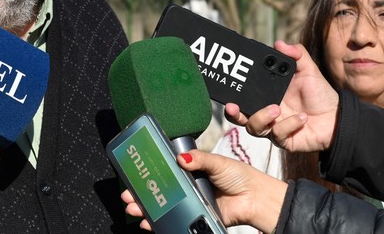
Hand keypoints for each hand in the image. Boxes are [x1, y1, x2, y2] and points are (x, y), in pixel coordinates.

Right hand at [120, 151, 286, 231]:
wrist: (255, 198)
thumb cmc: (239, 176)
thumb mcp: (217, 162)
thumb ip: (199, 160)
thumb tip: (180, 158)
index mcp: (190, 170)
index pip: (164, 170)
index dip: (148, 172)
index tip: (133, 173)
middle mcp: (187, 186)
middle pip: (159, 189)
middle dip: (141, 193)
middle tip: (128, 194)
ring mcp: (190, 203)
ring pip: (164, 206)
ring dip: (147, 208)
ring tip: (135, 208)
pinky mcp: (196, 217)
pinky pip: (176, 220)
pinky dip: (161, 223)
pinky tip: (150, 223)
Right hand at [225, 40, 339, 151]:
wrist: (337, 118)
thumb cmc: (320, 94)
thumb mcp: (308, 70)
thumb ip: (296, 54)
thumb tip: (279, 43)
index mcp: (267, 95)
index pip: (243, 94)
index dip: (232, 92)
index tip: (229, 85)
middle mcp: (266, 112)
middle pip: (240, 116)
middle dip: (233, 113)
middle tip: (232, 106)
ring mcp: (273, 127)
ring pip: (254, 127)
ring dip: (262, 117)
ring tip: (276, 109)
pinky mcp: (284, 140)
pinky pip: (278, 135)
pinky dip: (289, 125)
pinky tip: (301, 118)